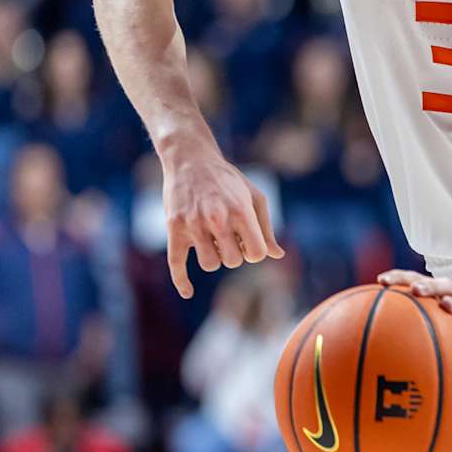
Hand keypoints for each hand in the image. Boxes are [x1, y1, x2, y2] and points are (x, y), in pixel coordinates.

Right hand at [161, 137, 281, 297]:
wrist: (190, 159)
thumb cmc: (227, 179)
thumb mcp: (254, 197)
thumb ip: (265, 227)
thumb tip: (277, 255)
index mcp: (240, 211)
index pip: (255, 254)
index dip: (254, 252)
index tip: (247, 241)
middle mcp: (216, 218)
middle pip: (233, 261)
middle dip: (234, 254)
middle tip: (229, 238)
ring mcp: (193, 224)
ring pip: (209, 264)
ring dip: (214, 258)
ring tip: (213, 240)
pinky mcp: (174, 228)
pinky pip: (176, 263)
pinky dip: (182, 281)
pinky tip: (188, 292)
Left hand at [377, 270, 451, 353]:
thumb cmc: (451, 320)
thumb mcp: (432, 315)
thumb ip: (408, 320)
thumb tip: (371, 336)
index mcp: (438, 294)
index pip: (417, 279)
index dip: (399, 278)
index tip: (381, 281)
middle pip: (443, 285)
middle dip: (428, 286)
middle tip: (415, 289)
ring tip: (447, 306)